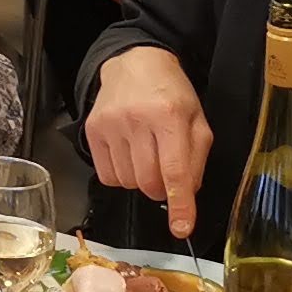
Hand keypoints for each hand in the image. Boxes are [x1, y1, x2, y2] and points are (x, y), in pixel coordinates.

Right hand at [84, 45, 213, 237]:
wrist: (135, 63)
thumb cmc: (171, 93)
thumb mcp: (197, 120)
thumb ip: (197, 160)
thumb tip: (186, 197)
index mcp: (170, 115)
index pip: (175, 171)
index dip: (180, 205)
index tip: (182, 228)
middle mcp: (137, 120)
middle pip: (149, 182)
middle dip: (161, 188)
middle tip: (165, 171)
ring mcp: (111, 125)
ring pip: (127, 182)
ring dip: (140, 180)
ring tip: (145, 156)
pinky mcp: (93, 130)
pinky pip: (107, 175)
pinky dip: (121, 175)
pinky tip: (128, 155)